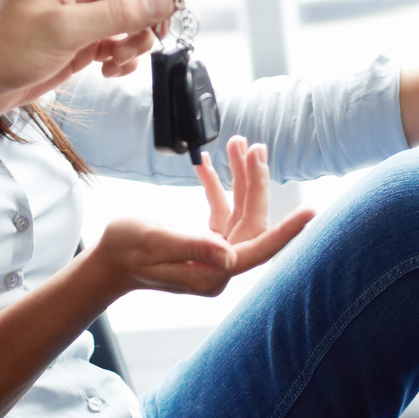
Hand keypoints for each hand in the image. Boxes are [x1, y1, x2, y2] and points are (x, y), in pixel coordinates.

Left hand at [0, 0, 177, 136]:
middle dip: (150, 14)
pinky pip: (116, 42)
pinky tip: (109, 69)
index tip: (174, 4)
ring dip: (136, 40)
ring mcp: (78, 15)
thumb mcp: (65, 29)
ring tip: (119, 58)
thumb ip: (118, 14)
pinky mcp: (77, 42)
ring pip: (130, 18)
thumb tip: (163, 0)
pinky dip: (122, 56)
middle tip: (153, 38)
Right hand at [94, 137, 313, 296]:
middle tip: (254, 147)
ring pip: (239, 212)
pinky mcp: (206, 242)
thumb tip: (229, 257)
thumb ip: (191, 247)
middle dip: (254, 183)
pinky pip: (222, 211)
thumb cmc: (124, 250)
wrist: (108, 258)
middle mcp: (218, 266)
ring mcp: (213, 254)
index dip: (284, 232)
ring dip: (239, 179)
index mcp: (210, 273)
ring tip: (239, 144)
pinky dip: (217, 187)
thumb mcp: (153, 241)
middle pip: (250, 222)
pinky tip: (207, 165)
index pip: (256, 250)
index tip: (310, 212)